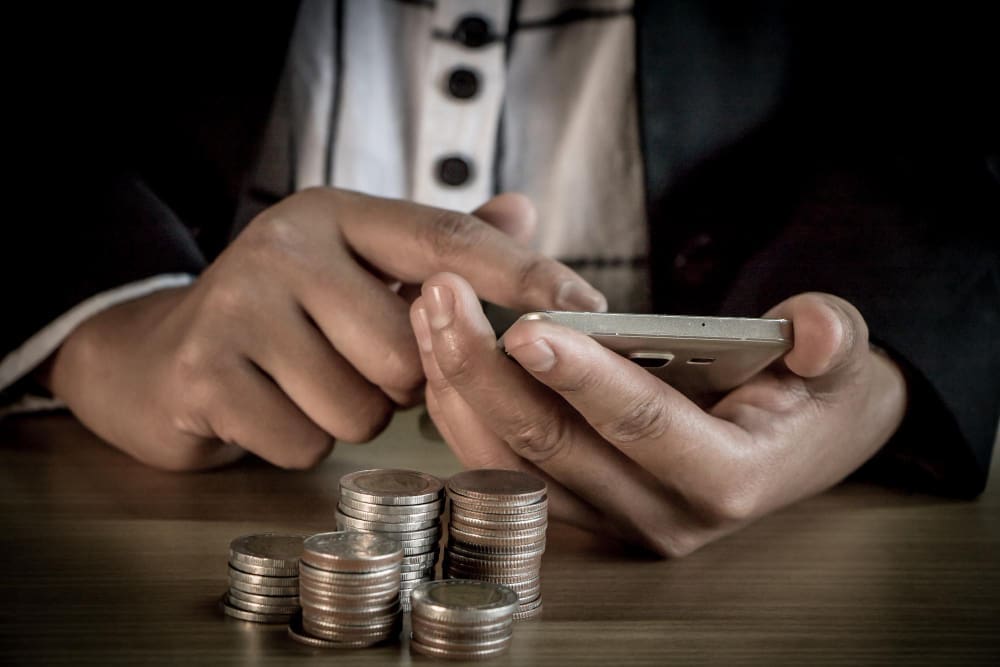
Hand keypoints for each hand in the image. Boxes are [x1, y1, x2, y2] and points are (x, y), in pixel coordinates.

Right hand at [44, 189, 605, 470]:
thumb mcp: (359, 269)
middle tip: (360, 361)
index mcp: (340, 215)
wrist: (163, 358)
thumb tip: (523, 211)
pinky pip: (306, 443)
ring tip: (310, 381)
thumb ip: (441, 248)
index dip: (523, 276)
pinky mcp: (206, 374)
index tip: (590, 310)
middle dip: (402, 378)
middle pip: (410, 348)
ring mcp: (238, 306)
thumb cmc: (288, 316)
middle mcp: (287, 245)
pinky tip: (271, 409)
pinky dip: (302, 442)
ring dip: (352, 413)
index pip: (449, 239)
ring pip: (362, 405)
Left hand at [410, 273, 907, 556]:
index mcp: (726, 478)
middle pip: (553, 448)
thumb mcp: (839, 362)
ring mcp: (610, 524)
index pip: (641, 425)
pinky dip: (463, 416)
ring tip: (429, 312)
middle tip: (442, 293)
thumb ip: (832, 341)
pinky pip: (501, 472)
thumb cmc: (807, 395)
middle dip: (486, 369)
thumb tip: (816, 331)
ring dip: (459, 389)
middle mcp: (659, 516)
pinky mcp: (576, 514)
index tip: (523, 324)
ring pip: (510, 466)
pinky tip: (437, 356)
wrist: (791, 444)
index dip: (583, 376)